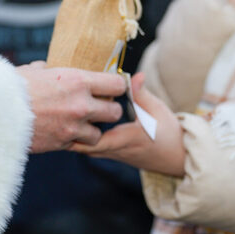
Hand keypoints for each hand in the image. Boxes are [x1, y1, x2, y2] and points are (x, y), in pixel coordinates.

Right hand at [17, 62, 126, 152]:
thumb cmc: (10, 87)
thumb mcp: (35, 70)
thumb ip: (50, 70)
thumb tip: (51, 69)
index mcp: (78, 81)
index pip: (117, 84)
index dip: (116, 86)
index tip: (110, 87)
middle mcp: (81, 105)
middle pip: (115, 112)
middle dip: (109, 110)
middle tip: (99, 107)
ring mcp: (73, 128)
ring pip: (99, 134)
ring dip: (91, 130)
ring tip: (79, 124)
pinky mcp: (62, 144)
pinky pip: (78, 145)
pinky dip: (73, 141)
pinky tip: (63, 132)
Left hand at [71, 73, 185, 176]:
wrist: (178, 157)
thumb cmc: (169, 133)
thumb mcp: (157, 110)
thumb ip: (141, 94)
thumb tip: (134, 76)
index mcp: (127, 139)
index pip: (95, 139)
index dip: (78, 129)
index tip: (66, 113)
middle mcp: (116, 150)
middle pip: (83, 146)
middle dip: (69, 132)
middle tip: (56, 113)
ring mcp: (114, 154)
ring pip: (85, 148)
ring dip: (74, 135)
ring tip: (63, 116)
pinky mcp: (114, 154)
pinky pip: (92, 148)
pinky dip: (82, 138)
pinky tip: (77, 122)